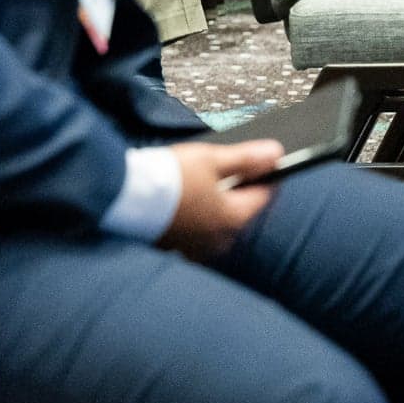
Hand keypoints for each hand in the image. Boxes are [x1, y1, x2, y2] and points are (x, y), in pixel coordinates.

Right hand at [154, 138, 282, 259]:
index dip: (265, 176)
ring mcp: (199, 248)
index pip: (264, 196)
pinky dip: (195, 220)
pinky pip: (197, 233)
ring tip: (196, 185)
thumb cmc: (169, 176)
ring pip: (218, 224)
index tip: (261, 162)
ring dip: (214, 207)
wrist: (125, 196)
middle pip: (240, 211)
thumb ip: (246, 158)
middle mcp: (221, 239)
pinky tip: (181, 203)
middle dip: (236, 191)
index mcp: (234, 218)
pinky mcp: (178, 249)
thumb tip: (277, 153)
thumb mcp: (210, 159)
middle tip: (218, 170)